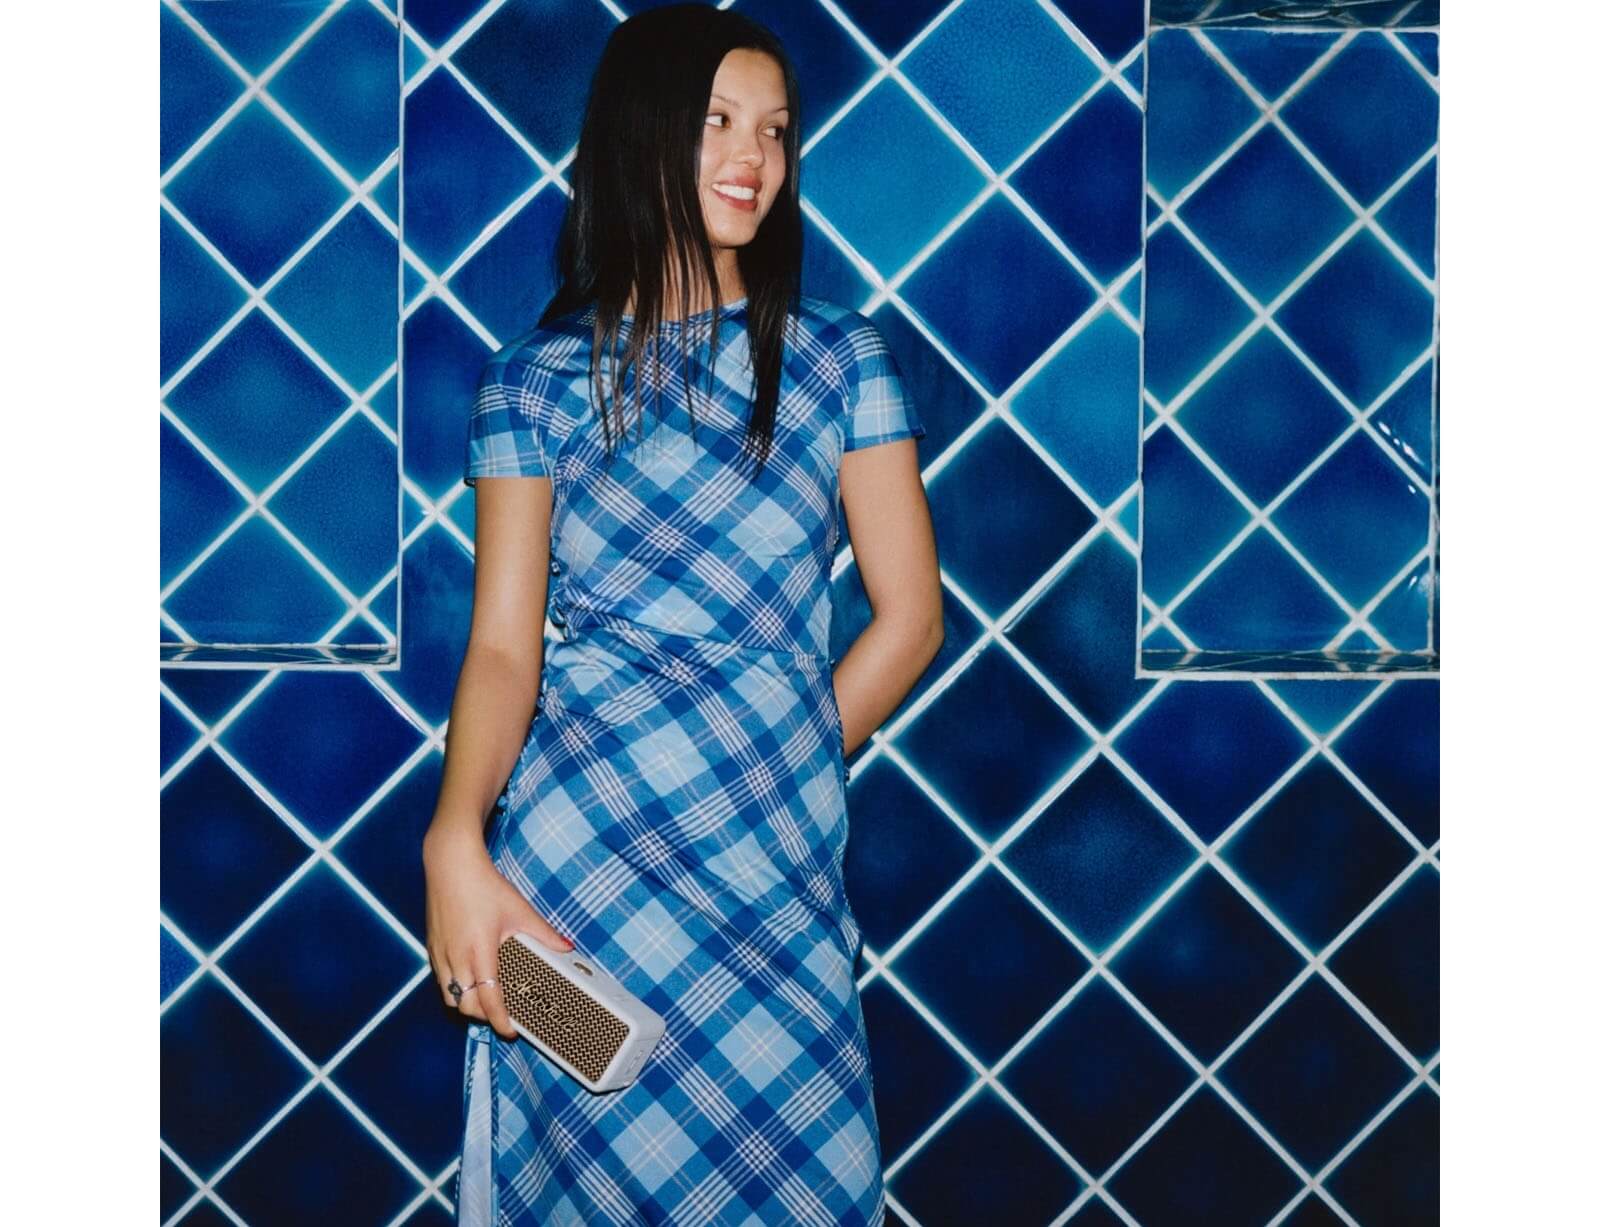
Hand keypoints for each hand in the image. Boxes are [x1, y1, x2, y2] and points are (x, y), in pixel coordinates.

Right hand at [422, 828, 574, 1039]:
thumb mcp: (519, 910)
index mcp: (479, 952)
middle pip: (466, 1006)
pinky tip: (469, 978)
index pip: (488, 999)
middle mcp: (456, 958)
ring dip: (467, 1004)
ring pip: (450, 997)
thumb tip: (566, 947)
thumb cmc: (484, 885)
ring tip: (486, 999)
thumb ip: (543, 933)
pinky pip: (441, 981)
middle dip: (484, 1016)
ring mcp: (440, 954)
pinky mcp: (431, 947)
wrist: (450, 864)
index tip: (510, 1032)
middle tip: (502, 1014)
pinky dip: (455, 988)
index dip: (500, 1021)